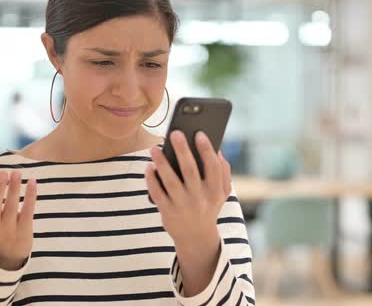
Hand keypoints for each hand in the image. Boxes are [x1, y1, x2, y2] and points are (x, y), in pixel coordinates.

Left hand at [145, 130, 231, 246]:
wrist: (196, 237)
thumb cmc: (208, 206)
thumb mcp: (221, 193)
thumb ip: (223, 172)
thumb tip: (217, 150)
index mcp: (215, 191)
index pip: (213, 167)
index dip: (206, 150)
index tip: (199, 133)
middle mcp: (200, 199)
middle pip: (190, 170)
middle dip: (182, 150)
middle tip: (175, 133)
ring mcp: (183, 206)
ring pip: (170, 180)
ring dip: (162, 162)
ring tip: (154, 148)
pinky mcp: (167, 212)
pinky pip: (157, 192)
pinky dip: (151, 179)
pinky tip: (149, 166)